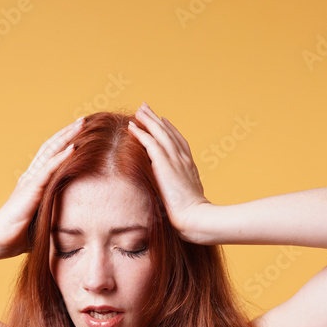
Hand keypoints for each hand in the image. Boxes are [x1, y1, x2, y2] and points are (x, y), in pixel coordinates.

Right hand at [0, 116, 83, 259]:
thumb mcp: (42, 219)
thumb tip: (73, 219)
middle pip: (51, 148)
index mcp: (33, 183)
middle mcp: (31, 176)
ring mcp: (30, 181)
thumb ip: (55, 212)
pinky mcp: (31, 189)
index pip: (51, 157)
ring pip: (51, 152)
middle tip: (85, 120)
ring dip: (67, 137)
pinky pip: (49, 169)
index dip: (64, 143)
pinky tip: (74, 147)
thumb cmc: (19, 236)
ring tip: (82, 124)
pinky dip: (62, 157)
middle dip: (68, 132)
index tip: (81, 134)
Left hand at [127, 102, 210, 240]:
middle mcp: (183, 159)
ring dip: (148, 120)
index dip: (170, 130)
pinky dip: (141, 133)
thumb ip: (178, 194)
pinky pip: (150, 143)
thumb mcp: (186, 201)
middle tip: (146, 108)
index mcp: (189, 167)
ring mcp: (175, 160)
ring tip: (138, 110)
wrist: (195, 218)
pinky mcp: (165, 164)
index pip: (179, 142)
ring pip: (159, 133)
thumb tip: (169, 199)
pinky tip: (131, 126)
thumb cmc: (191, 217)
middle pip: (168, 133)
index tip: (163, 121)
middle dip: (156, 119)